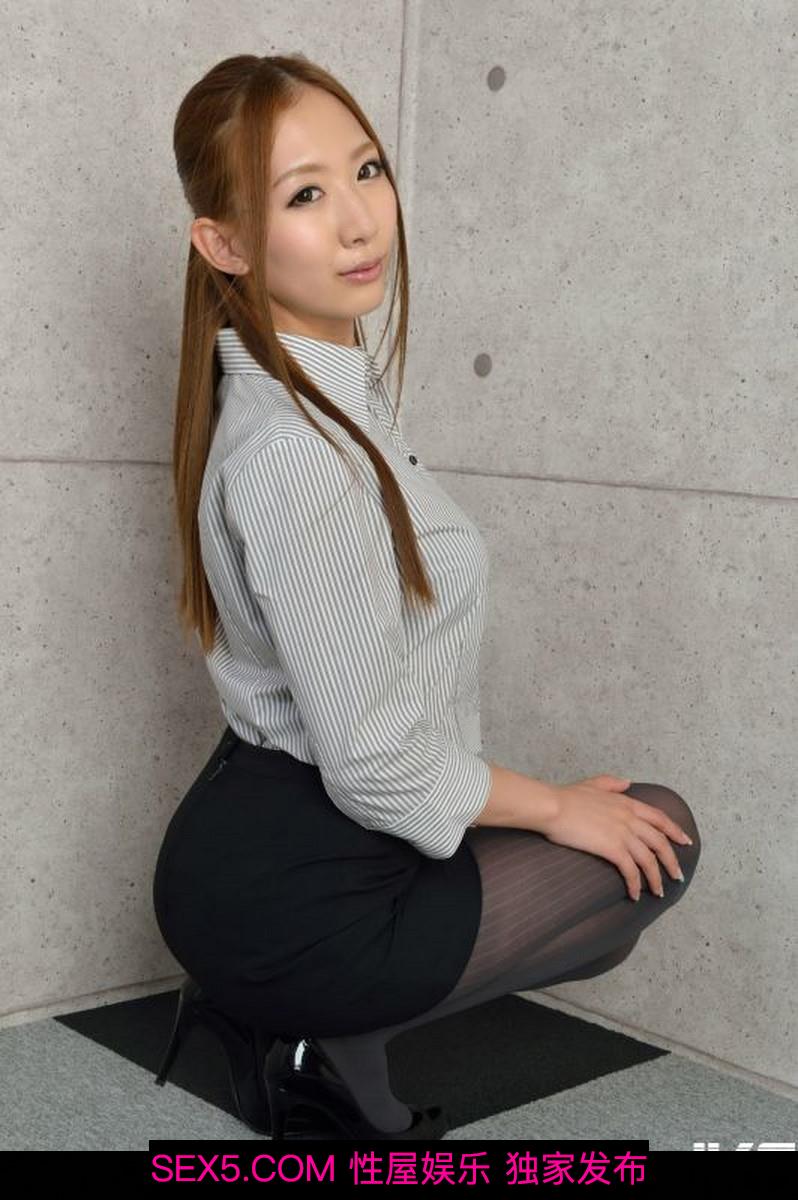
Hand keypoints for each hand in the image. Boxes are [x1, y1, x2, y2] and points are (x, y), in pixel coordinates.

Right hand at [538, 774, 692, 901]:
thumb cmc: (566, 797)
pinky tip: (635, 894)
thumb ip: (612, 783)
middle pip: (660, 842)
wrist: (552, 807)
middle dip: (672, 861)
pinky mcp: (612, 848)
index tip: (686, 842)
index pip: (660, 818)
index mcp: (627, 803)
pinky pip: (631, 871)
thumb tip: (628, 783)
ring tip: (658, 892)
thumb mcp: (593, 784)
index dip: (675, 831)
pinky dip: (636, 884)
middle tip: (677, 876)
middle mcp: (630, 818)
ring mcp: (623, 833)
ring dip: (656, 879)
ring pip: (649, 860)